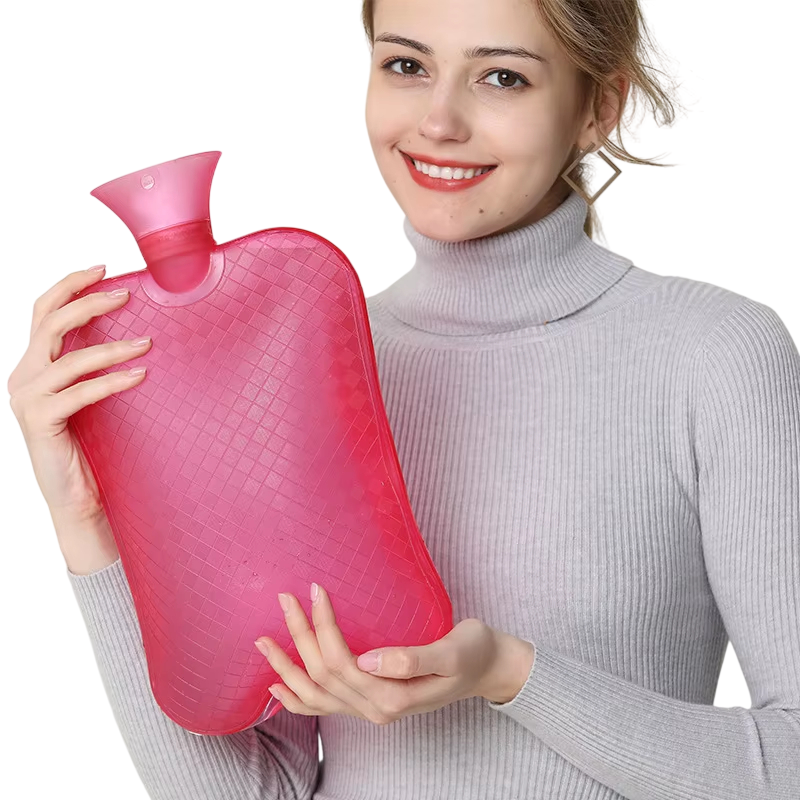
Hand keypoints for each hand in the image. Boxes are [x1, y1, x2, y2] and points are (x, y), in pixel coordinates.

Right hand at [7, 265, 152, 521]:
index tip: (103, 268)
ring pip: (69, 357)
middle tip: (127, 295)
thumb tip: (139, 333)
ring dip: (112, 347)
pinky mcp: (41, 422)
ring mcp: (27, 399)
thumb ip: (95, 367)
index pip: (42, 311)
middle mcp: (23, 376)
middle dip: (88, 302)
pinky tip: (139, 375)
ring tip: (146, 343)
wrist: (78, 497)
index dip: (70, 285)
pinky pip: (80, 392)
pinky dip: (111, 380)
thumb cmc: (91, 445)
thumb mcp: (90, 397)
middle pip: (50, 322)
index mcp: (32, 365)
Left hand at [255, 582, 529, 724]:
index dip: (323, 626)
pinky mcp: (370, 704)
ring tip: (263, 641)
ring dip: (287, 667)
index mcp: (393, 696)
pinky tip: (277, 685)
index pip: (343, 661)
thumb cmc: (473, 651)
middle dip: (299, 637)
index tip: (314, 589)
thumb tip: (369, 660)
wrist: (488, 669)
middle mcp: (376, 710)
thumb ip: (412, 657)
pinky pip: (325, 708)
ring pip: (316, 695)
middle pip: (323, 674)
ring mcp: (371, 711)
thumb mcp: (452, 651)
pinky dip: (296, 699)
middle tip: (284, 599)